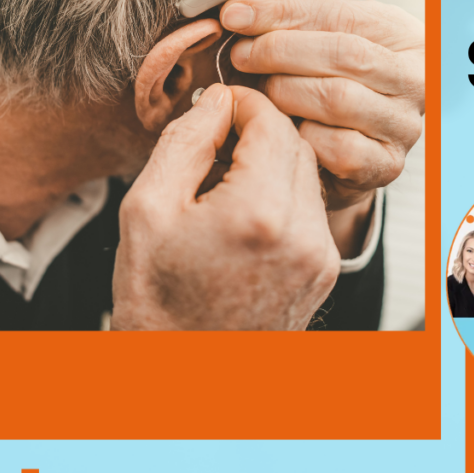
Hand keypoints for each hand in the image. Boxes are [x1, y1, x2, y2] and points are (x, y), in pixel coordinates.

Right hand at [112, 83, 339, 329]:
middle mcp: (304, 234)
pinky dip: (284, 196)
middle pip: (297, 145)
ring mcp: (321, 256)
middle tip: (216, 138)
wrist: (185, 371)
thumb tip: (217, 101)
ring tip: (225, 180)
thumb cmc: (157, 298)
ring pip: (308, 176)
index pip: (272, 123)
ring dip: (273, 163)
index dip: (243, 103)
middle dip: (259, 131)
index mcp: (260, 213)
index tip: (217, 105)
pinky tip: (245, 212)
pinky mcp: (325, 271)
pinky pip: (312, 211)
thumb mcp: (148, 209)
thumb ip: (186, 142)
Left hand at [221, 0, 424, 212]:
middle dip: (280, 52)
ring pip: (338, 100)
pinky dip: (304, 136)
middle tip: (241, 57)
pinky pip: (339, 148)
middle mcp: (416, 80)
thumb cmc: (343, 81)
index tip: (235, 16)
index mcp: (405, 36)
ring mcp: (404, 125)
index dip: (283, 13)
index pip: (341, 16)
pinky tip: (289, 128)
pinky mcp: (388, 164)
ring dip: (286, 93)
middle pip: (344, 56)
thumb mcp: (329, 38)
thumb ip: (293, 20)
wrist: (362, 139)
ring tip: (261, 91)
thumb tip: (238, 11)